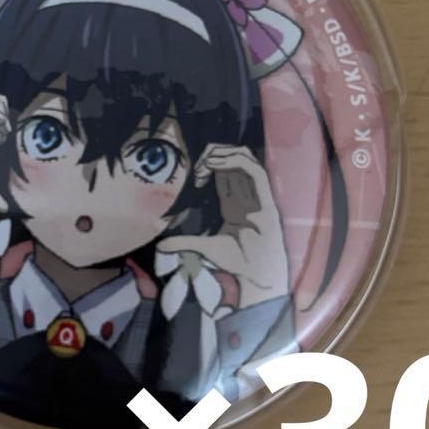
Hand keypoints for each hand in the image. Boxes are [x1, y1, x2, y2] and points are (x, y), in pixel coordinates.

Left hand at [157, 144, 288, 308]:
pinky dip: (237, 162)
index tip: (194, 173)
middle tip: (198, 165)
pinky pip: (256, 173)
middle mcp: (246, 196)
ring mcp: (257, 197)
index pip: (224, 172)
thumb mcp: (204, 247)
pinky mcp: (266, 202)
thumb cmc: (236, 260)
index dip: (208, 165)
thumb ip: (184, 243)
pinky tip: (217, 163)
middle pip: (234, 160)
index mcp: (234, 203)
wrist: (256, 275)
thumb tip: (161, 246)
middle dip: (215, 154)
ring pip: (246, 159)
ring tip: (207, 161)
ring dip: (225, 153)